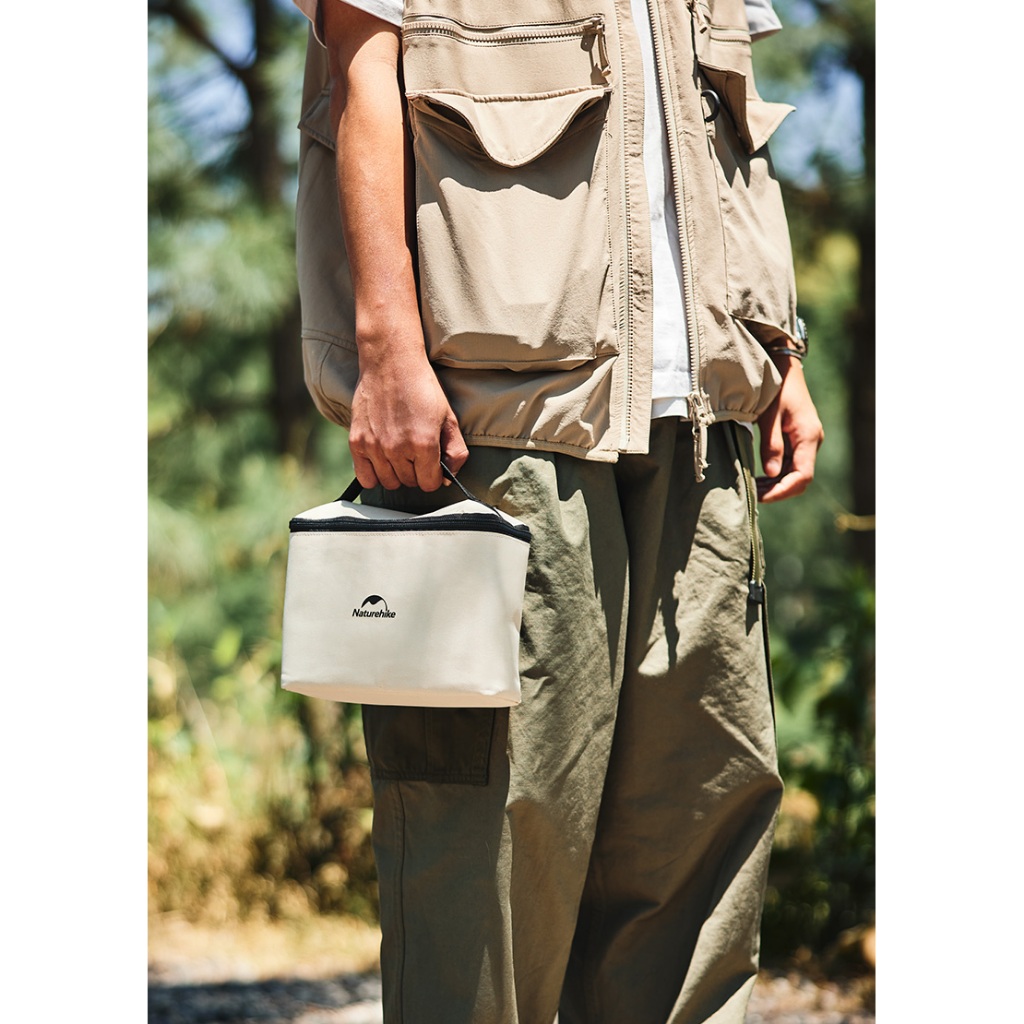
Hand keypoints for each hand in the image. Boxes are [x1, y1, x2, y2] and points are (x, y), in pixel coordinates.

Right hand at [348, 339, 468, 491]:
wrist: (391, 362)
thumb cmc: (421, 387)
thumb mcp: (449, 418)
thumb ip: (455, 451)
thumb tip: (449, 478)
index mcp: (424, 444)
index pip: (430, 484)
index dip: (434, 476)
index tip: (432, 465)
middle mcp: (398, 449)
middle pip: (410, 483)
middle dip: (416, 472)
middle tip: (416, 453)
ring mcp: (375, 447)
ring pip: (389, 482)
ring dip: (397, 474)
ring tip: (400, 455)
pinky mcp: (357, 442)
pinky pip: (365, 478)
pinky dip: (374, 475)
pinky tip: (382, 461)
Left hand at [755, 356, 823, 502]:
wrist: (784, 367)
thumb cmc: (776, 388)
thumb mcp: (770, 415)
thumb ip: (772, 444)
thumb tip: (772, 473)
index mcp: (808, 436)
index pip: (802, 475)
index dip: (783, 490)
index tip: (762, 497)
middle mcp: (812, 441)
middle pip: (800, 478)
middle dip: (778, 491)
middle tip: (752, 495)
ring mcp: (806, 441)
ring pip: (795, 473)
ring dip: (776, 484)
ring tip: (753, 488)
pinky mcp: (798, 439)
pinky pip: (791, 463)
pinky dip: (776, 474)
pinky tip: (759, 477)